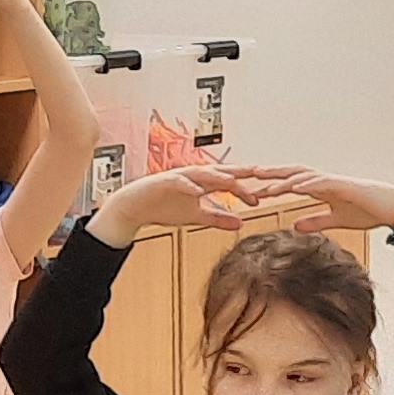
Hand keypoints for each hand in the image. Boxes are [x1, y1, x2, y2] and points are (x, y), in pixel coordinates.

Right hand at [97, 164, 268, 241]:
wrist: (135, 208)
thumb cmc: (165, 207)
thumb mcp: (196, 217)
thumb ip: (218, 218)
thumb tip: (241, 223)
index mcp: (203, 183)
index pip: (228, 184)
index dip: (243, 190)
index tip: (258, 200)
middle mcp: (193, 176)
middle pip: (219, 171)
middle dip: (237, 171)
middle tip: (256, 172)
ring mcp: (179, 177)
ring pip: (201, 173)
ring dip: (216, 176)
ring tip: (231, 180)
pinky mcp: (164, 181)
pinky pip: (178, 181)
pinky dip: (188, 185)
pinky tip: (197, 191)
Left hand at [240, 168, 393, 233]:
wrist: (392, 208)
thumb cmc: (368, 211)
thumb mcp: (335, 220)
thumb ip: (315, 221)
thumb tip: (295, 226)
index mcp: (321, 187)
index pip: (290, 183)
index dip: (271, 184)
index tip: (252, 188)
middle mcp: (324, 180)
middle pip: (291, 173)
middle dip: (270, 173)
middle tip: (248, 174)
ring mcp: (333, 181)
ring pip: (302, 176)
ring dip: (283, 178)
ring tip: (264, 180)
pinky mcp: (343, 185)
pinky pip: (321, 182)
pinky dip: (305, 183)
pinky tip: (292, 186)